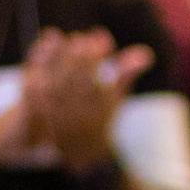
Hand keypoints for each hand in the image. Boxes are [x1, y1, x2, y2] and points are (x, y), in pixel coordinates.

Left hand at [22, 28, 152, 171]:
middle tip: (79, 37)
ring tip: (62, 41)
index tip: (100, 34)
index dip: (99, 53)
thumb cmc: (102, 120)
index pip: (103, 74)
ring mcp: (65, 115)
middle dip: (79, 55)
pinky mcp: (49, 117)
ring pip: (60, 83)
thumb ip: (127, 74)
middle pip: (79, 78)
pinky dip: (43, 74)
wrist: (85, 155)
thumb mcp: (116, 99)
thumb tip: (146, 53)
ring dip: (60, 61)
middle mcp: (84, 112)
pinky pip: (44, 94)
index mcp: (102, 106)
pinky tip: (43, 59)